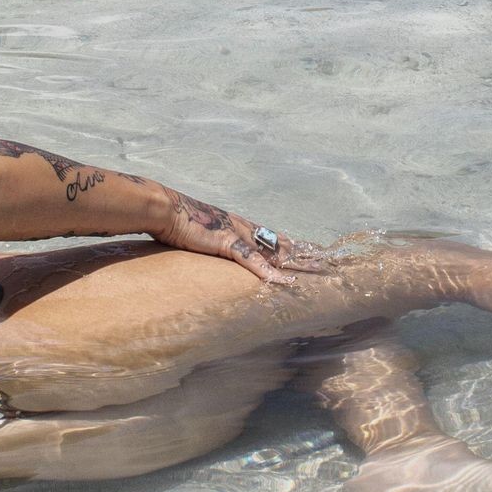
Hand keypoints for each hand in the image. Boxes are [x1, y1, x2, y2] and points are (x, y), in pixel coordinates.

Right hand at [153, 189, 326, 282]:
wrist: (165, 209)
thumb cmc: (176, 220)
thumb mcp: (197, 232)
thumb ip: (208, 241)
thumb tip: (206, 249)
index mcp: (237, 225)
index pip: (270, 235)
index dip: (290, 242)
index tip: (308, 248)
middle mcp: (243, 227)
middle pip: (280, 242)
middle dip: (303, 252)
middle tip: (326, 260)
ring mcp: (238, 234)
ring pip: (275, 250)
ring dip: (296, 261)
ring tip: (317, 271)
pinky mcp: (228, 243)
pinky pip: (254, 261)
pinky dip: (270, 273)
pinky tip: (284, 282)